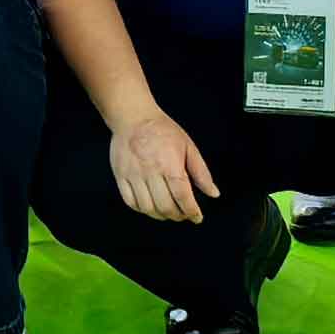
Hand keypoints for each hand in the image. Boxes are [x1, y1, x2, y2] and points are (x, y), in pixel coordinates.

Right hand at [110, 109, 218, 224]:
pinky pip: (130, 201)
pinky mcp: (120, 175)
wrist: (133, 116)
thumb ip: (201, 172)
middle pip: (165, 206)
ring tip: (167, 211)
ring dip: (160, 215)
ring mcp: (133, 174)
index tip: (196, 217)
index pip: (182, 196)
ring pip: (147, 208)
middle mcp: (150, 171)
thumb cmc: (161, 129)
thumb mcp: (188, 147)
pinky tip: (150, 206)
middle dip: (178, 216)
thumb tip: (213, 193)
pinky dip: (142, 209)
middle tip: (183, 214)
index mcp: (169, 164)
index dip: (192, 211)